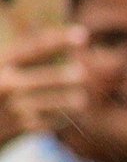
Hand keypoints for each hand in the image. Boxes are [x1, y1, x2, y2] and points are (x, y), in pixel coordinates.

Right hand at [0, 27, 85, 144]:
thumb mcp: (0, 68)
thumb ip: (20, 60)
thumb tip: (55, 45)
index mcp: (1, 63)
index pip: (35, 48)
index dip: (59, 40)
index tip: (83, 34)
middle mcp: (7, 84)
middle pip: (50, 78)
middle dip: (70, 76)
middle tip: (82, 74)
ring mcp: (15, 108)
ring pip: (57, 103)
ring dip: (72, 101)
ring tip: (80, 100)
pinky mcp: (21, 128)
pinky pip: (51, 122)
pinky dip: (60, 119)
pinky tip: (63, 117)